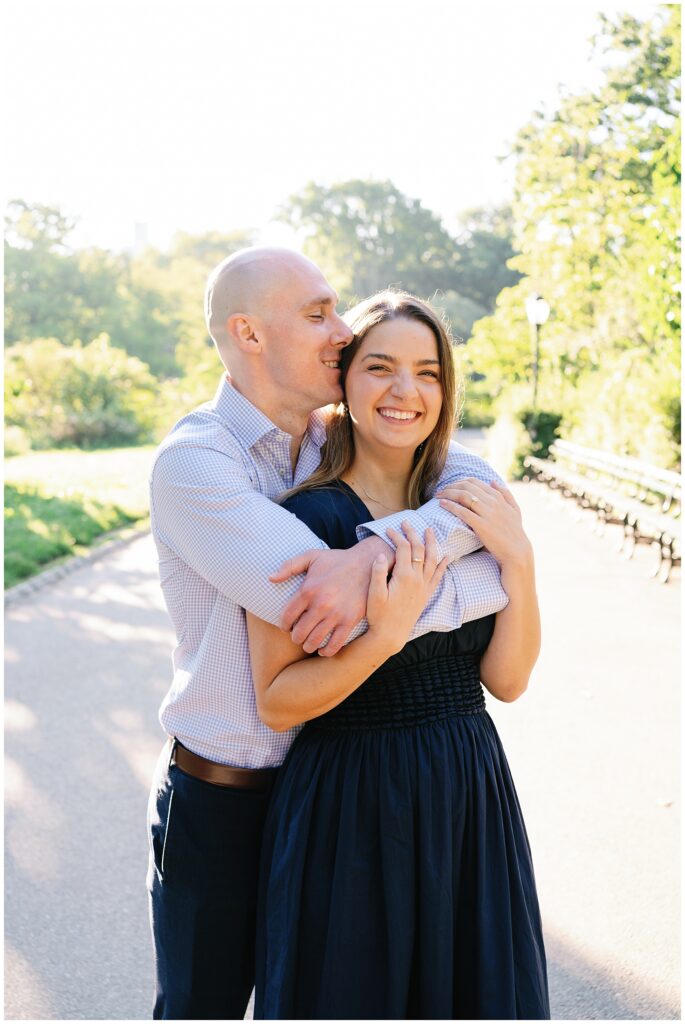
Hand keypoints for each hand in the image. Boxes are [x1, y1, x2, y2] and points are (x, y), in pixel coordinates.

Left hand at [269, 540, 388, 655]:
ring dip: (308, 646)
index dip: (284, 625)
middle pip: (299, 633)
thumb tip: (270, 578)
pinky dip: (326, 651)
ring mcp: (336, 614)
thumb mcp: (311, 556)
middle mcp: (321, 604)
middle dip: (295, 637)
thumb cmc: (337, 560)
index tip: (286, 626)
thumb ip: (289, 566)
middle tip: (297, 635)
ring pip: (314, 641)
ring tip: (308, 643)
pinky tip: (323, 649)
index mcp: (308, 590)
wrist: (367, 564)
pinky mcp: (350, 621)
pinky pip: (334, 644)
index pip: (287, 616)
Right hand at [366, 522, 448, 655]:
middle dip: (413, 534)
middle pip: (419, 549)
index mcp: (404, 577)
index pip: (403, 548)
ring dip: (431, 543)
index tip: (389, 529)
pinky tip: (446, 556)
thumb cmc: (379, 616)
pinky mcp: (427, 594)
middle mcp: (418, 579)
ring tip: (430, 530)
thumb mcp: (374, 595)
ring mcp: (424, 586)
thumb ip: (378, 573)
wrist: (391, 635)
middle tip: (407, 523)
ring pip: (432, 559)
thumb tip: (381, 555)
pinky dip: (443, 564)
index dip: (397, 536)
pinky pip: (438, 575)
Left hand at [436, 479, 531, 566]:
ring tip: (438, 497)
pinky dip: (451, 506)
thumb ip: (506, 494)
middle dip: (450, 486)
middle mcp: (492, 502)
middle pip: (466, 487)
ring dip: (448, 493)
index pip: (474, 482)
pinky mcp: (481, 525)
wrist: (516, 551)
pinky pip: (463, 511)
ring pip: (463, 496)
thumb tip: (493, 481)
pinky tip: (442, 504)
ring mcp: (487, 513)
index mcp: (498, 497)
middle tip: (440, 491)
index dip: (459, 482)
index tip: (451, 486)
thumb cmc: (515, 532)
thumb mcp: (515, 510)